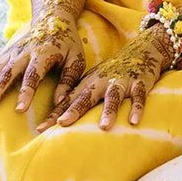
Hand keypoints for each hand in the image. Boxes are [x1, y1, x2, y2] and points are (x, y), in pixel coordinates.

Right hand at [0, 12, 84, 114]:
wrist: (52, 19)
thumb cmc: (67, 44)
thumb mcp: (76, 59)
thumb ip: (69, 80)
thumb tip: (60, 103)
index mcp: (43, 53)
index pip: (33, 75)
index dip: (26, 92)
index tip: (20, 110)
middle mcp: (23, 53)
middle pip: (8, 73)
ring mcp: (10, 53)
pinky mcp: (3, 56)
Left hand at [39, 27, 172, 131]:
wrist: (141, 50)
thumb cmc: (111, 73)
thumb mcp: (93, 82)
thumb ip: (77, 99)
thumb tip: (55, 120)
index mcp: (88, 84)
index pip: (68, 101)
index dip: (54, 115)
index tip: (40, 129)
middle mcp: (102, 83)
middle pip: (86, 97)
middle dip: (74, 110)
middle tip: (63, 123)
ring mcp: (121, 82)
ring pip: (113, 97)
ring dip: (108, 111)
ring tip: (104, 127)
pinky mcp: (139, 83)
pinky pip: (139, 97)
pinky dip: (137, 108)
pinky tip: (134, 122)